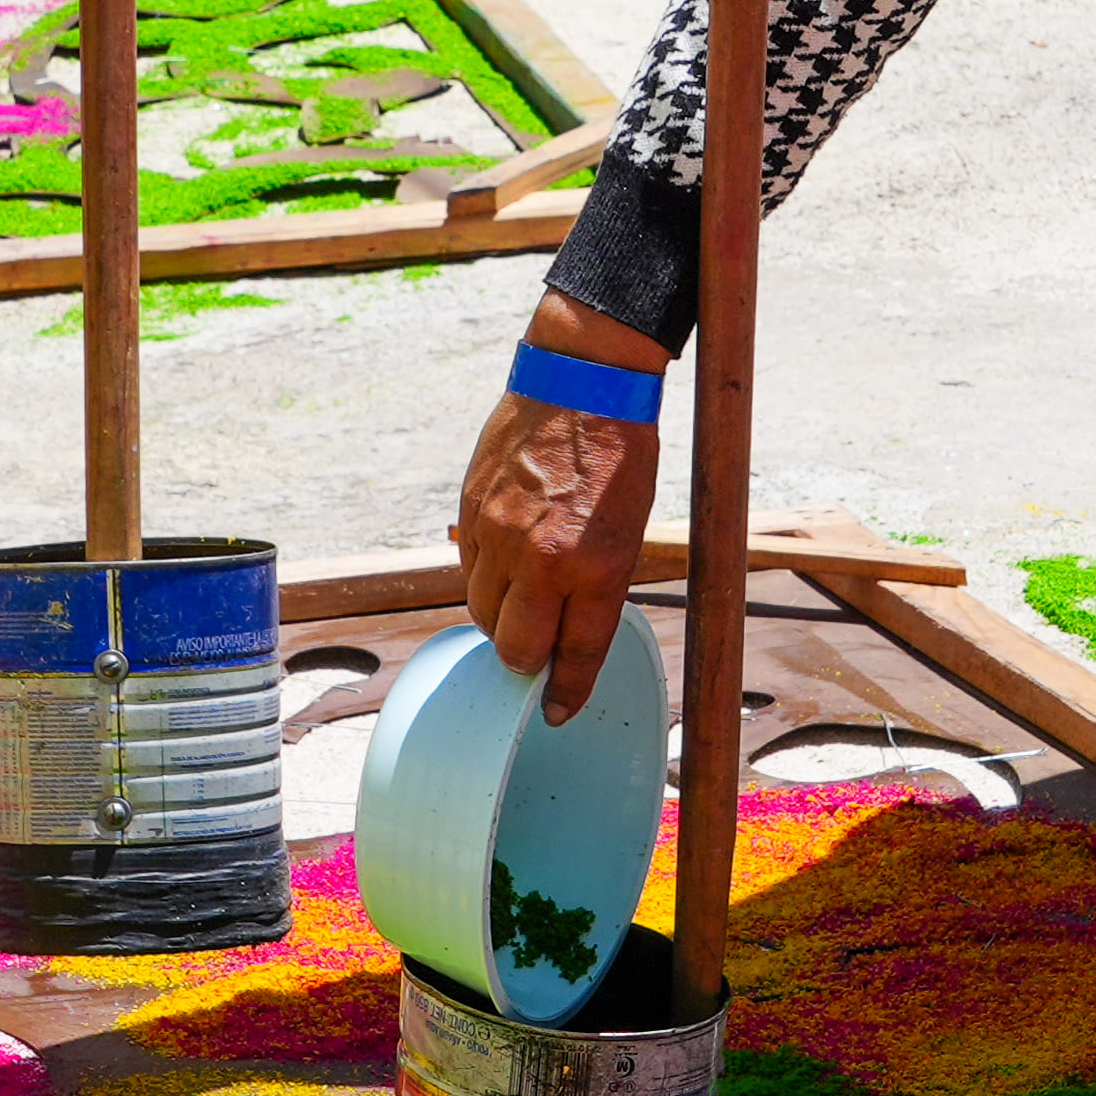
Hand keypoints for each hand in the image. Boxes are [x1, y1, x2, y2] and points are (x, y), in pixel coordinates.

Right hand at [456, 314, 666, 718]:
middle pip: (514, 648)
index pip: (576, 654)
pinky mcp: (470, 511)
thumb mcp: (627, 531)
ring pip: (482, 613)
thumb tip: (566, 634)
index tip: (555, 712)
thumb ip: (596, 587)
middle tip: (536, 652)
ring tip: (523, 598)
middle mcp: (541, 559)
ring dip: (501, 619)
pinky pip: (468, 570)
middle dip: (525, 661)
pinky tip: (505, 560)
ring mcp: (498, 535)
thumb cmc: (618, 456)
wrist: (581, 383)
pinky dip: (484, 578)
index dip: (565, 693)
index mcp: (594, 567)